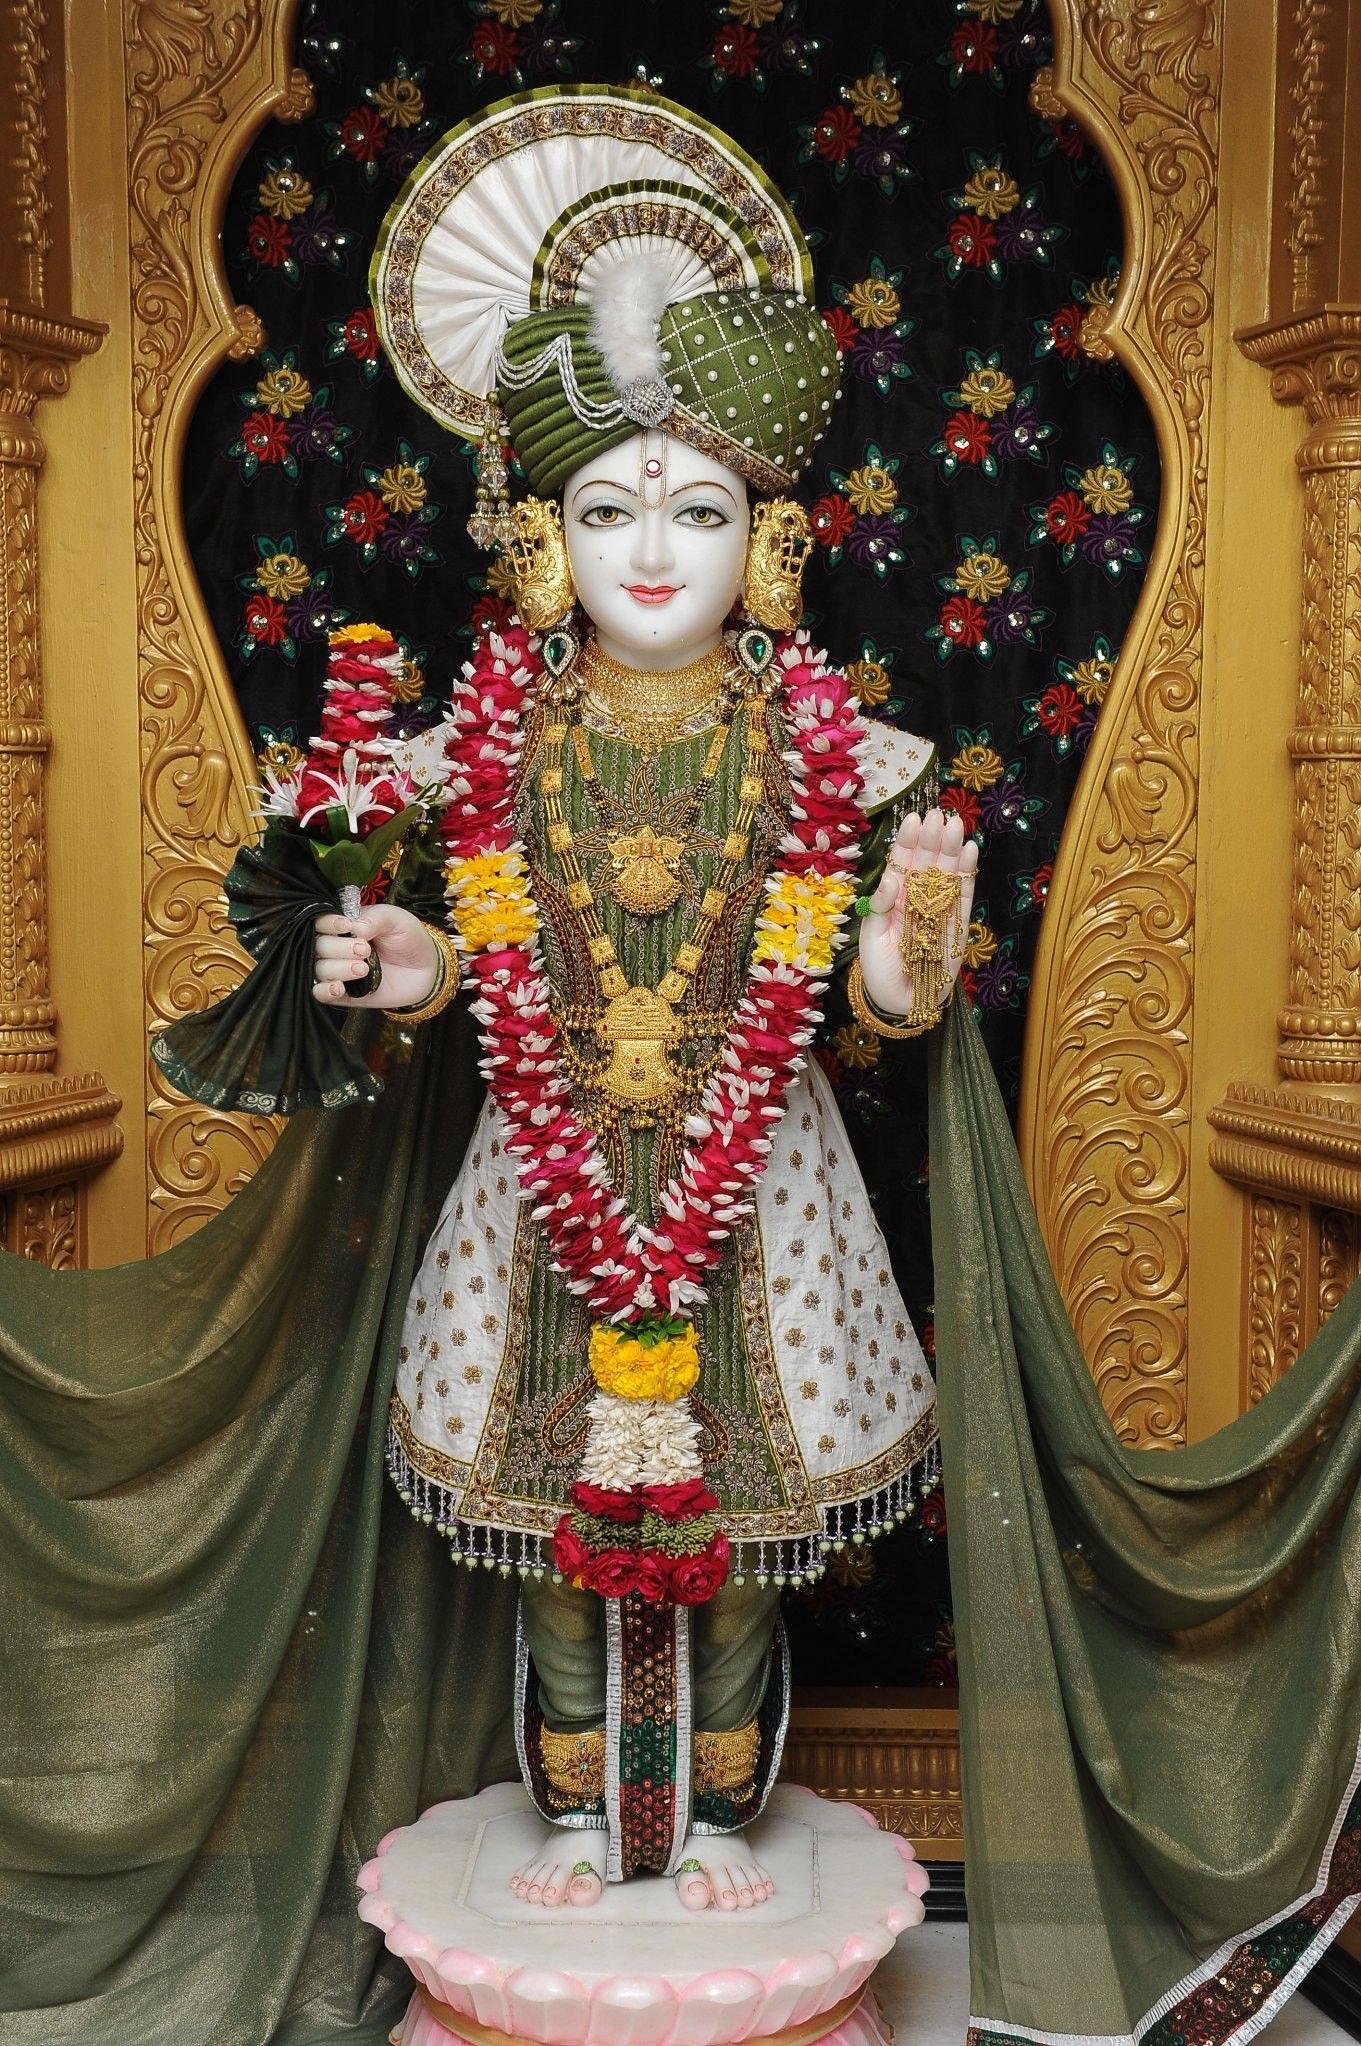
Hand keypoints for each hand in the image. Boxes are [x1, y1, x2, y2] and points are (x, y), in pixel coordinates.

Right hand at [312, 904, 441, 1010]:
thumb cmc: (407, 937)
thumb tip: (356, 927)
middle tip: (364, 950)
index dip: (327, 923)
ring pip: (318, 969)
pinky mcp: (343, 993)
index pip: (320, 921)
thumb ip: (376, 918)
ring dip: (337, 968)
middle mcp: (335, 946)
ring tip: (363, 968)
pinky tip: (339, 988)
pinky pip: (321, 994)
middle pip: (317, 946)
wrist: (425, 968)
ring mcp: (337, 970)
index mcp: (342, 924)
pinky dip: (325, 991)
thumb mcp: (396, 919)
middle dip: (338, 948)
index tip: (346, 926)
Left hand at [858, 808, 978, 1020]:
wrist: (900, 1002)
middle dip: (933, 838)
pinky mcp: (958, 924)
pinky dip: (967, 874)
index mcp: (894, 897)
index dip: (908, 841)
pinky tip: (970, 850)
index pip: (902, 862)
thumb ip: (880, 906)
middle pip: (927, 862)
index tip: (914, 819)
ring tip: (956, 824)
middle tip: (939, 814)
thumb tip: (891, 876)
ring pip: (947, 873)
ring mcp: (939, 909)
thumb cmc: (879, 969)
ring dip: (952, 848)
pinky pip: (964, 895)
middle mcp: (917, 898)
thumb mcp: (870, 937)